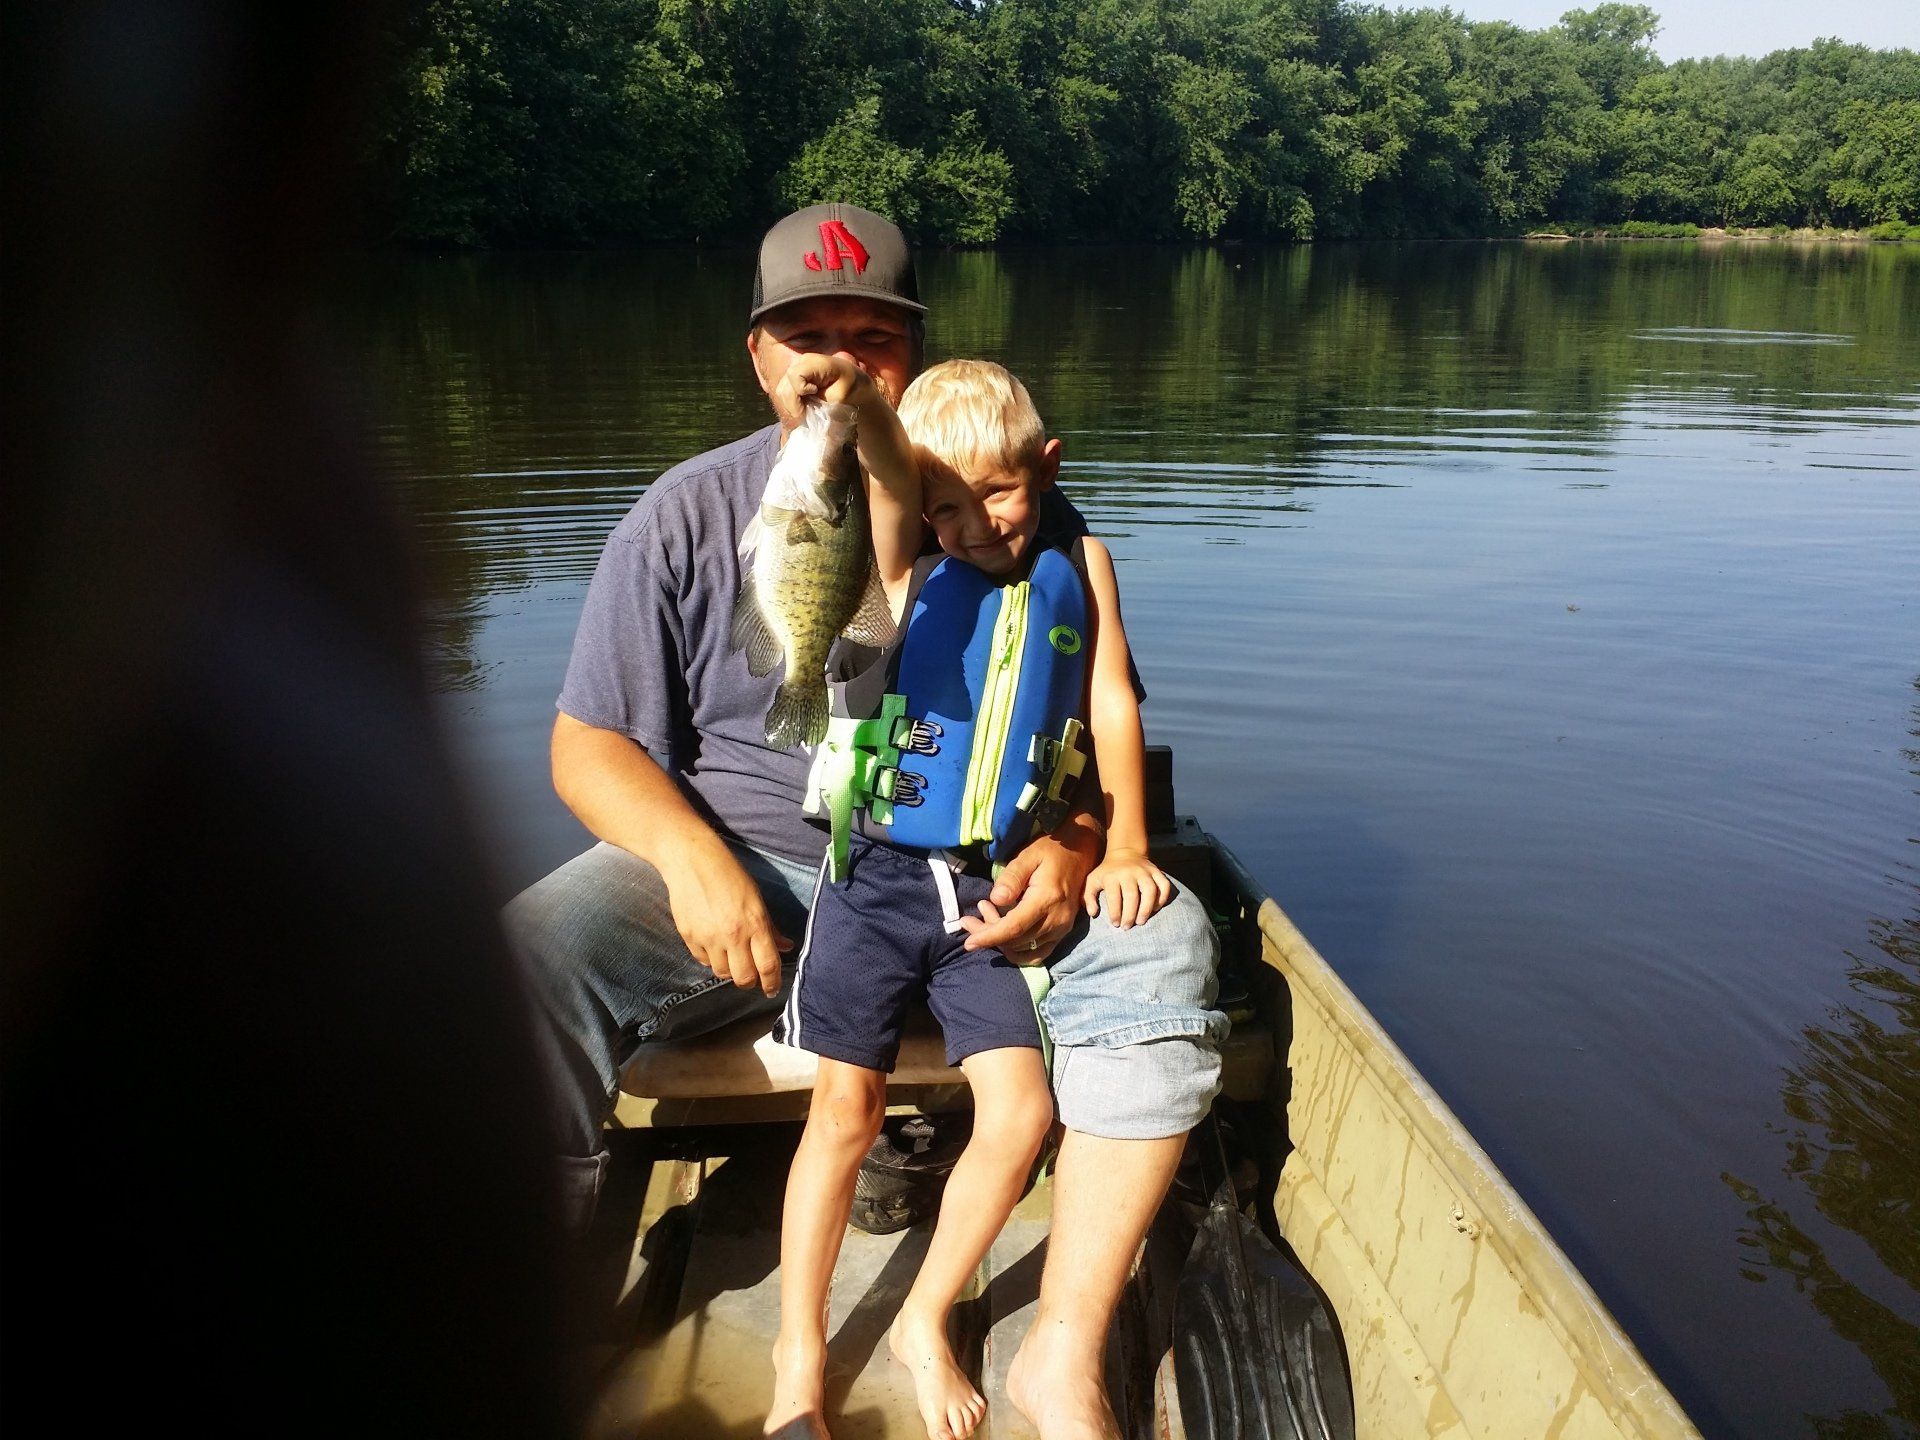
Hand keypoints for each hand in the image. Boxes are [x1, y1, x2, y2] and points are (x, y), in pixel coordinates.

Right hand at [660, 839, 793, 995]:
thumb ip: (770, 927)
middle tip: (752, 977)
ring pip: (722, 973)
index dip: (772, 983)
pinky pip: (703, 961)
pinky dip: (711, 959)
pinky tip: (714, 947)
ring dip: (729, 970)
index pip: (768, 965)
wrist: (692, 861)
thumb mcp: (757, 898)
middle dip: (750, 982)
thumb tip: (785, 947)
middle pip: (744, 978)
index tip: (771, 990)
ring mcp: (708, 938)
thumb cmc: (730, 875)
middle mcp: (732, 935)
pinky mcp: (689, 937)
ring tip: (732, 958)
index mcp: (754, 924)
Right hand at [772, 353, 874, 426]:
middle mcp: (802, 361)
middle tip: (807, 413)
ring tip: (808, 409)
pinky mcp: (793, 377)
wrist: (854, 384)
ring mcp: (796, 369)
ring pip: (781, 391)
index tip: (815, 394)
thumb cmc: (851, 388)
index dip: (800, 390)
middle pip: (784, 386)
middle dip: (794, 404)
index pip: (795, 375)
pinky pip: (784, 392)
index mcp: (816, 361)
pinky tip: (805, 405)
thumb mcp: (841, 395)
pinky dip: (792, 403)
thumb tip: (801, 406)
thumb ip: (820, 398)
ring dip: (792, 405)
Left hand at [959, 822, 1099, 962]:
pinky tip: (1003, 933)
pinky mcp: (1062, 933)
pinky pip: (1037, 953)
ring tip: (987, 917)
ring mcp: (1062, 929)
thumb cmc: (1051, 851)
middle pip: (1016, 941)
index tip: (968, 942)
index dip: (990, 937)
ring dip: (1001, 941)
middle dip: (988, 935)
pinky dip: (1016, 950)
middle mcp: (1057, 920)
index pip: (1014, 928)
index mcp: (1047, 899)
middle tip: (970, 919)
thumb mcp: (1028, 856)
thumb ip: (1012, 878)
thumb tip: (995, 900)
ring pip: (1024, 950)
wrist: (1081, 852)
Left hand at [1083, 849, 1171, 929]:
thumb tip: (1093, 913)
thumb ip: (1088, 897)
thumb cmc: (1107, 872)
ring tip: (1141, 921)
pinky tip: (1155, 908)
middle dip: (1130, 915)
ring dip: (1147, 908)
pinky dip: (1163, 898)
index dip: (1115, 913)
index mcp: (1112, 875)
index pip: (1114, 897)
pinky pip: (1164, 885)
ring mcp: (1144, 871)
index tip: (1115, 924)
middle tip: (1127, 927)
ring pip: (1150, 890)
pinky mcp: (1156, 871)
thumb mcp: (1092, 880)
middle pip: (1132, 896)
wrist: (1125, 852)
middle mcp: (1129, 872)